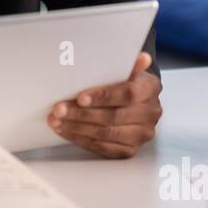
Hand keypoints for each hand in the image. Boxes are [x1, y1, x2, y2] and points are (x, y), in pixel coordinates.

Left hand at [47, 52, 161, 158]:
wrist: (132, 100)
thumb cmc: (123, 81)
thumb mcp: (123, 68)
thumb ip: (127, 65)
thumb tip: (142, 57)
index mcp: (150, 88)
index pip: (128, 94)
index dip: (103, 97)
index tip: (80, 98)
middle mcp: (150, 113)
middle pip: (113, 116)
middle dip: (81, 114)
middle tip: (59, 110)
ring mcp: (141, 134)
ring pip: (106, 133)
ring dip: (77, 128)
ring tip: (57, 120)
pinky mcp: (130, 150)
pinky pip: (103, 148)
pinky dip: (81, 139)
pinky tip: (66, 131)